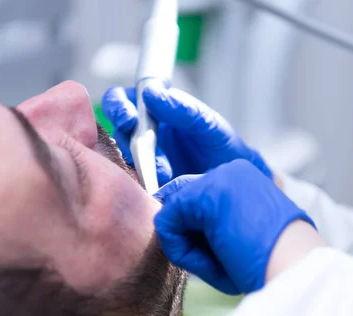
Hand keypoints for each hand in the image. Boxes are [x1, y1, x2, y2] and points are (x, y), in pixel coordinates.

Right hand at [101, 84, 272, 186]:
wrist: (234, 181)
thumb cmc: (221, 147)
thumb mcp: (208, 124)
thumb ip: (183, 108)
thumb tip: (151, 93)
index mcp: (155, 109)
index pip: (123, 99)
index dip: (118, 106)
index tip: (130, 118)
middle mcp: (144, 132)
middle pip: (118, 129)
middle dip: (127, 139)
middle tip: (142, 150)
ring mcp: (143, 157)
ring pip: (124, 156)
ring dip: (141, 163)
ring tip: (165, 172)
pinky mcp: (146, 181)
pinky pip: (133, 179)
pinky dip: (143, 180)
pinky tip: (161, 185)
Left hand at [154, 160, 313, 294]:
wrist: (293, 262)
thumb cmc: (273, 261)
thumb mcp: (241, 236)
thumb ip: (209, 226)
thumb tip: (165, 223)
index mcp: (244, 180)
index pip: (200, 199)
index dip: (196, 229)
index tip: (214, 253)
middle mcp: (229, 172)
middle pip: (183, 203)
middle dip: (188, 237)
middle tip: (218, 261)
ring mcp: (215, 178)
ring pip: (173, 213)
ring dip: (186, 246)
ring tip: (219, 264)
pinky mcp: (201, 193)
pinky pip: (167, 223)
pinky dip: (179, 249)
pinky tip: (207, 263)